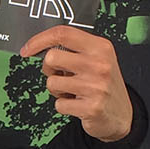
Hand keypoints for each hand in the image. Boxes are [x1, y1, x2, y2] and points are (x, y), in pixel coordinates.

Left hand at [18, 25, 131, 140]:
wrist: (122, 115)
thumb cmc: (104, 84)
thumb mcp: (97, 59)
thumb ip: (74, 50)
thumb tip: (42, 47)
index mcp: (100, 47)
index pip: (63, 33)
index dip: (39, 40)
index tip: (27, 49)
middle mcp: (99, 64)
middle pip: (52, 58)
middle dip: (49, 69)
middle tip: (61, 75)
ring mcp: (96, 86)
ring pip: (52, 82)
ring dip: (57, 90)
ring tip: (73, 91)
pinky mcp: (91, 107)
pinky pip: (59, 104)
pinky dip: (64, 106)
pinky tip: (78, 104)